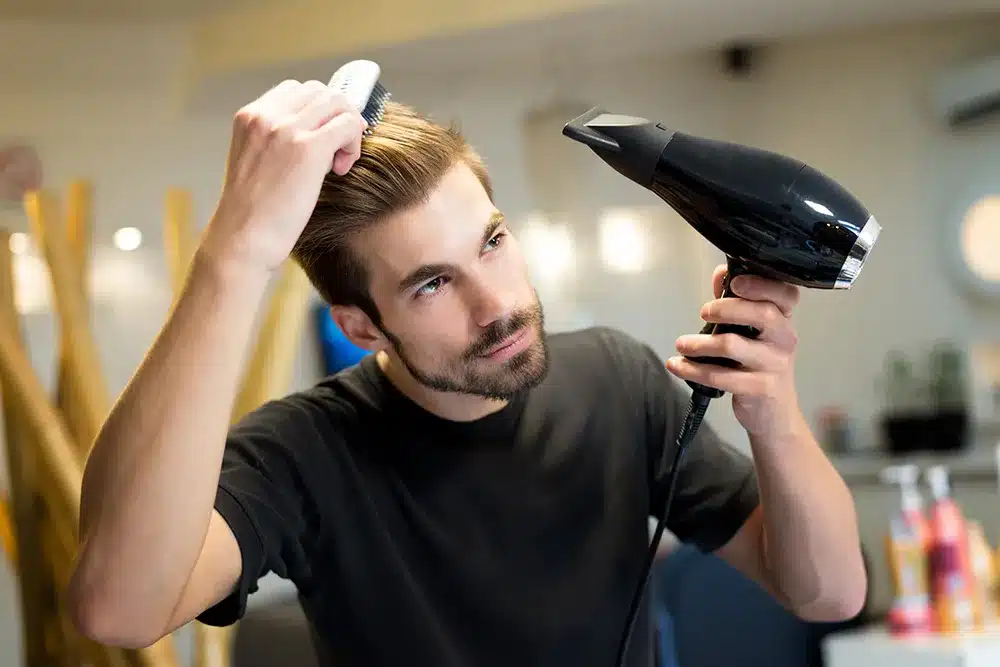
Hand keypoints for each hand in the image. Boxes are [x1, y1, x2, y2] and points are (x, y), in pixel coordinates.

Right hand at [202, 79, 366, 273]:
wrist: (242, 238)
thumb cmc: (253, 212)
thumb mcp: (257, 161)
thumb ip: (278, 139)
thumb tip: (319, 132)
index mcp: (250, 116)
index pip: (297, 90)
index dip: (318, 112)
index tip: (323, 139)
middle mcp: (266, 115)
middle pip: (320, 92)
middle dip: (336, 117)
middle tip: (338, 151)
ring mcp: (286, 128)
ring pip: (338, 103)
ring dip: (348, 129)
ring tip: (339, 162)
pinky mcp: (307, 147)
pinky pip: (348, 125)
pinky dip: (353, 144)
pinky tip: (341, 170)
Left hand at [666, 264, 804, 438]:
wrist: (774, 412)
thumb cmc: (759, 364)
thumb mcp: (754, 333)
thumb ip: (737, 302)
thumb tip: (720, 274)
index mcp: (784, 320)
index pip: (785, 294)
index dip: (761, 284)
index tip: (735, 282)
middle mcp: (785, 339)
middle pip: (761, 314)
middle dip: (726, 308)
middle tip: (703, 313)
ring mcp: (774, 365)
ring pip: (733, 345)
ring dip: (700, 343)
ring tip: (681, 344)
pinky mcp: (759, 388)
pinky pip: (719, 376)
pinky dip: (692, 369)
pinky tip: (677, 365)